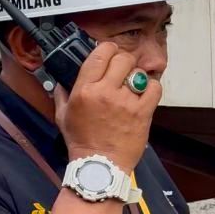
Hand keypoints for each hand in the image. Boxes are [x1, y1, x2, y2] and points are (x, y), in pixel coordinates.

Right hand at [55, 42, 161, 173]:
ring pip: (138, 72)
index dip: (107, 49)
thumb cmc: (80, 141)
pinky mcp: (142, 112)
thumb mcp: (62, 116)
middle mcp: (105, 92)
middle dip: (122, 61)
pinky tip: (143, 95)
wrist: (100, 165)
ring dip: (135, 76)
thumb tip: (60, 81)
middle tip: (120, 71)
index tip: (108, 53)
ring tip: (131, 86)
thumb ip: (61, 95)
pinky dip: (150, 88)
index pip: (100, 54)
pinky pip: (154, 88)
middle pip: (123, 58)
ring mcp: (126, 102)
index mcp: (84, 90)